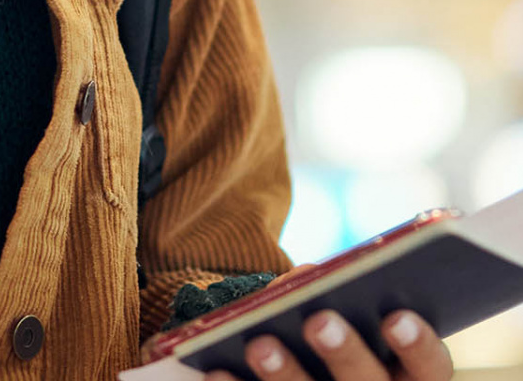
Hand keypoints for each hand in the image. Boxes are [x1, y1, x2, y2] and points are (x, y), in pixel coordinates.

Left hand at [203, 308, 452, 380]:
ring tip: (261, 344)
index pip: (431, 367)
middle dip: (345, 354)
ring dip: (286, 378)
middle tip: (318, 320)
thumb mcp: (345, 325)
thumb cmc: (334, 350)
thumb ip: (332, 299)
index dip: (417, 344)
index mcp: (409, 380)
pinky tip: (217, 369)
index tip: (395, 316)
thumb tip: (307, 276)